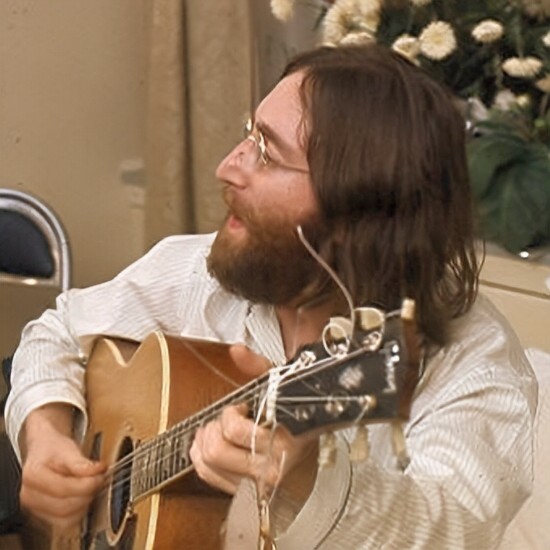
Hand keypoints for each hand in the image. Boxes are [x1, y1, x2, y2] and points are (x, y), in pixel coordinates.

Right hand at [20, 404, 105, 530]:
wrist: (44, 451)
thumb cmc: (53, 449)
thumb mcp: (67, 448)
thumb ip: (80, 462)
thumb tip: (96, 470)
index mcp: (33, 476)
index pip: (63, 489)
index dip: (87, 484)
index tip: (100, 474)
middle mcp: (29, 496)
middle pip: (65, 507)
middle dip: (87, 494)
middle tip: (99, 479)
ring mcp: (35, 508)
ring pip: (66, 519)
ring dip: (84, 505)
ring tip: (91, 487)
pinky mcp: (44, 516)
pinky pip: (65, 523)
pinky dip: (79, 512)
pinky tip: (84, 496)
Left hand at [190, 345, 317, 499]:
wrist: (313, 461)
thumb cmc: (298, 423)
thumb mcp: (282, 390)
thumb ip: (258, 367)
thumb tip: (237, 350)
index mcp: (282, 440)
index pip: (234, 430)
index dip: (230, 414)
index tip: (241, 408)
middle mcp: (270, 467)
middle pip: (215, 448)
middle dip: (215, 427)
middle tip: (228, 420)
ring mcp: (257, 485)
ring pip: (207, 463)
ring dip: (206, 441)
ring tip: (220, 432)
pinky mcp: (245, 494)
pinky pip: (208, 476)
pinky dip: (202, 458)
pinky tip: (213, 446)